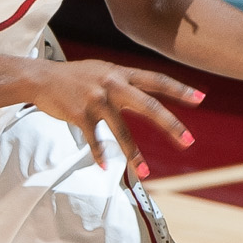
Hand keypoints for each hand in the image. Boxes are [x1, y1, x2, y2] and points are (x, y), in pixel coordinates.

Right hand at [24, 60, 202, 176]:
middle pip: (147, 106)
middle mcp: (112, 84)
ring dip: (134, 154)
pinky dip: (99, 154)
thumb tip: (149, 90)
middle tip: (189, 141)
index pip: (156, 80)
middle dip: (170, 124)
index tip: (201, 98)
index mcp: (121, 73)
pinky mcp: (79, 114)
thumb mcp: (103, 70)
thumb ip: (125, 79)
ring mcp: (96, 100)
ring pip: (121, 130)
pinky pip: (94, 140)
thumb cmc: (76, 76)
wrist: (41, 77)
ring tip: (146, 172)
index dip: (179, 90)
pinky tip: (104, 167)